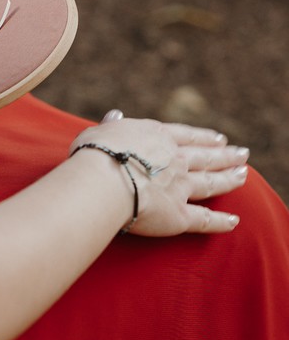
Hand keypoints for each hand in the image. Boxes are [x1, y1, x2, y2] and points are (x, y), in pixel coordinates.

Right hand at [69, 117, 248, 236]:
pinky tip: (234, 222)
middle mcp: (174, 160)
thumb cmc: (94, 155)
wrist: (102, 181)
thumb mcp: (100, 132)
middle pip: (205, 157)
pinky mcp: (178, 215)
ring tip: (244, 175)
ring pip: (210, 183)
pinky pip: (204, 220)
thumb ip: (111, 126)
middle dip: (225, 155)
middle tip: (243, 153)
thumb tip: (114, 117)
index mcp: (156, 138)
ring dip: (229, 179)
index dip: (203, 137)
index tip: (219, 138)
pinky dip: (220, 222)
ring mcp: (180, 187)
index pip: (186, 136)